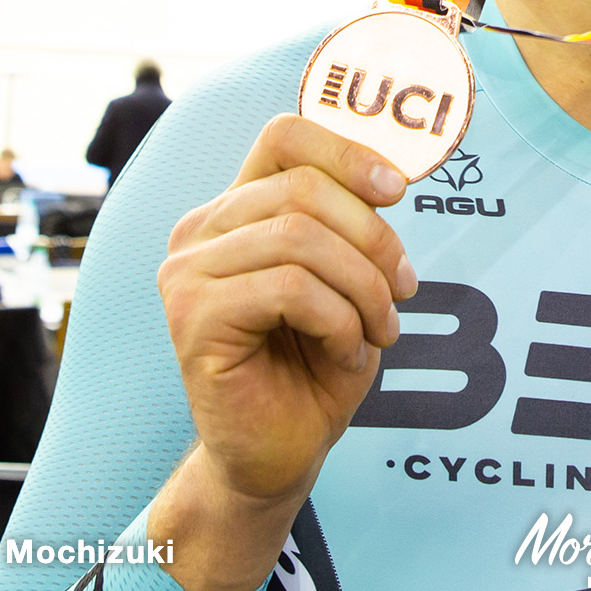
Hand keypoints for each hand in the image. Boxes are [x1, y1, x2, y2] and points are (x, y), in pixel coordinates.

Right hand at [149, 115, 415, 590]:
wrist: (280, 453)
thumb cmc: (315, 364)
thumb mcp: (347, 278)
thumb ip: (351, 222)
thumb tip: (390, 171)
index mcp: (235, 209)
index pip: (284, 136)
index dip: (346, 151)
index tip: (397, 190)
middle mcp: (199, 232)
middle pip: (302, 187)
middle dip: (372, 238)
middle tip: (404, 290)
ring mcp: (186, 274)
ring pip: (301, 238)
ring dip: (362, 287)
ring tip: (378, 329)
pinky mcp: (192, 318)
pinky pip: (290, 289)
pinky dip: (339, 320)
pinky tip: (346, 351)